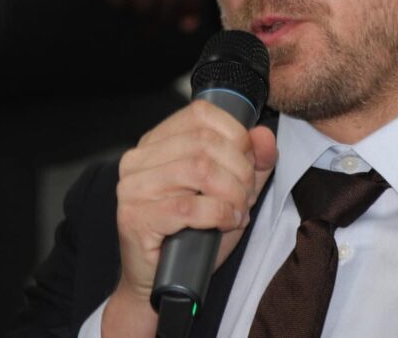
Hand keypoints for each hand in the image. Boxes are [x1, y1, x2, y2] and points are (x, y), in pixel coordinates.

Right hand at [31, 0, 201, 30]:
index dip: (191, 8)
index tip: (187, 24)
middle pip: (170, 0)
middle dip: (167, 21)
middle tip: (159, 29)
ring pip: (147, 6)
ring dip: (146, 23)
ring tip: (143, 29)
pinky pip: (120, 1)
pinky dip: (122, 10)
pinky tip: (122, 8)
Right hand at [102, 101, 277, 335]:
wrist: (161, 282)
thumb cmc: (193, 234)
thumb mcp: (231, 191)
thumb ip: (252, 162)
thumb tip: (264, 136)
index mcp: (157, 142)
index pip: (201, 114)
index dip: (236, 135)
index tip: (249, 162)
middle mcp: (139, 158)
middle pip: (205, 143)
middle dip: (239, 170)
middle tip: (246, 196)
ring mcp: (133, 187)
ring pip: (200, 170)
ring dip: (231, 193)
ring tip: (237, 211)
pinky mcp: (135, 217)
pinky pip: (189, 207)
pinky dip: (219, 214)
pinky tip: (226, 223)